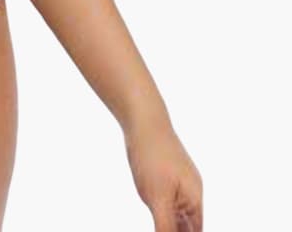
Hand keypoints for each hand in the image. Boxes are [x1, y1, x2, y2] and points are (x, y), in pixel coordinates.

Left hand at [124, 109, 202, 231]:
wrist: (143, 118)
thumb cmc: (153, 155)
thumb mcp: (157, 197)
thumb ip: (165, 225)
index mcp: (195, 202)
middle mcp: (191, 193)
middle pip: (189, 226)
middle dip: (178, 230)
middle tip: (161, 226)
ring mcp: (179, 181)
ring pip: (177, 212)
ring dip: (170, 222)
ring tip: (160, 220)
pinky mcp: (166, 172)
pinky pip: (167, 198)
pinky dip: (162, 208)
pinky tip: (153, 205)